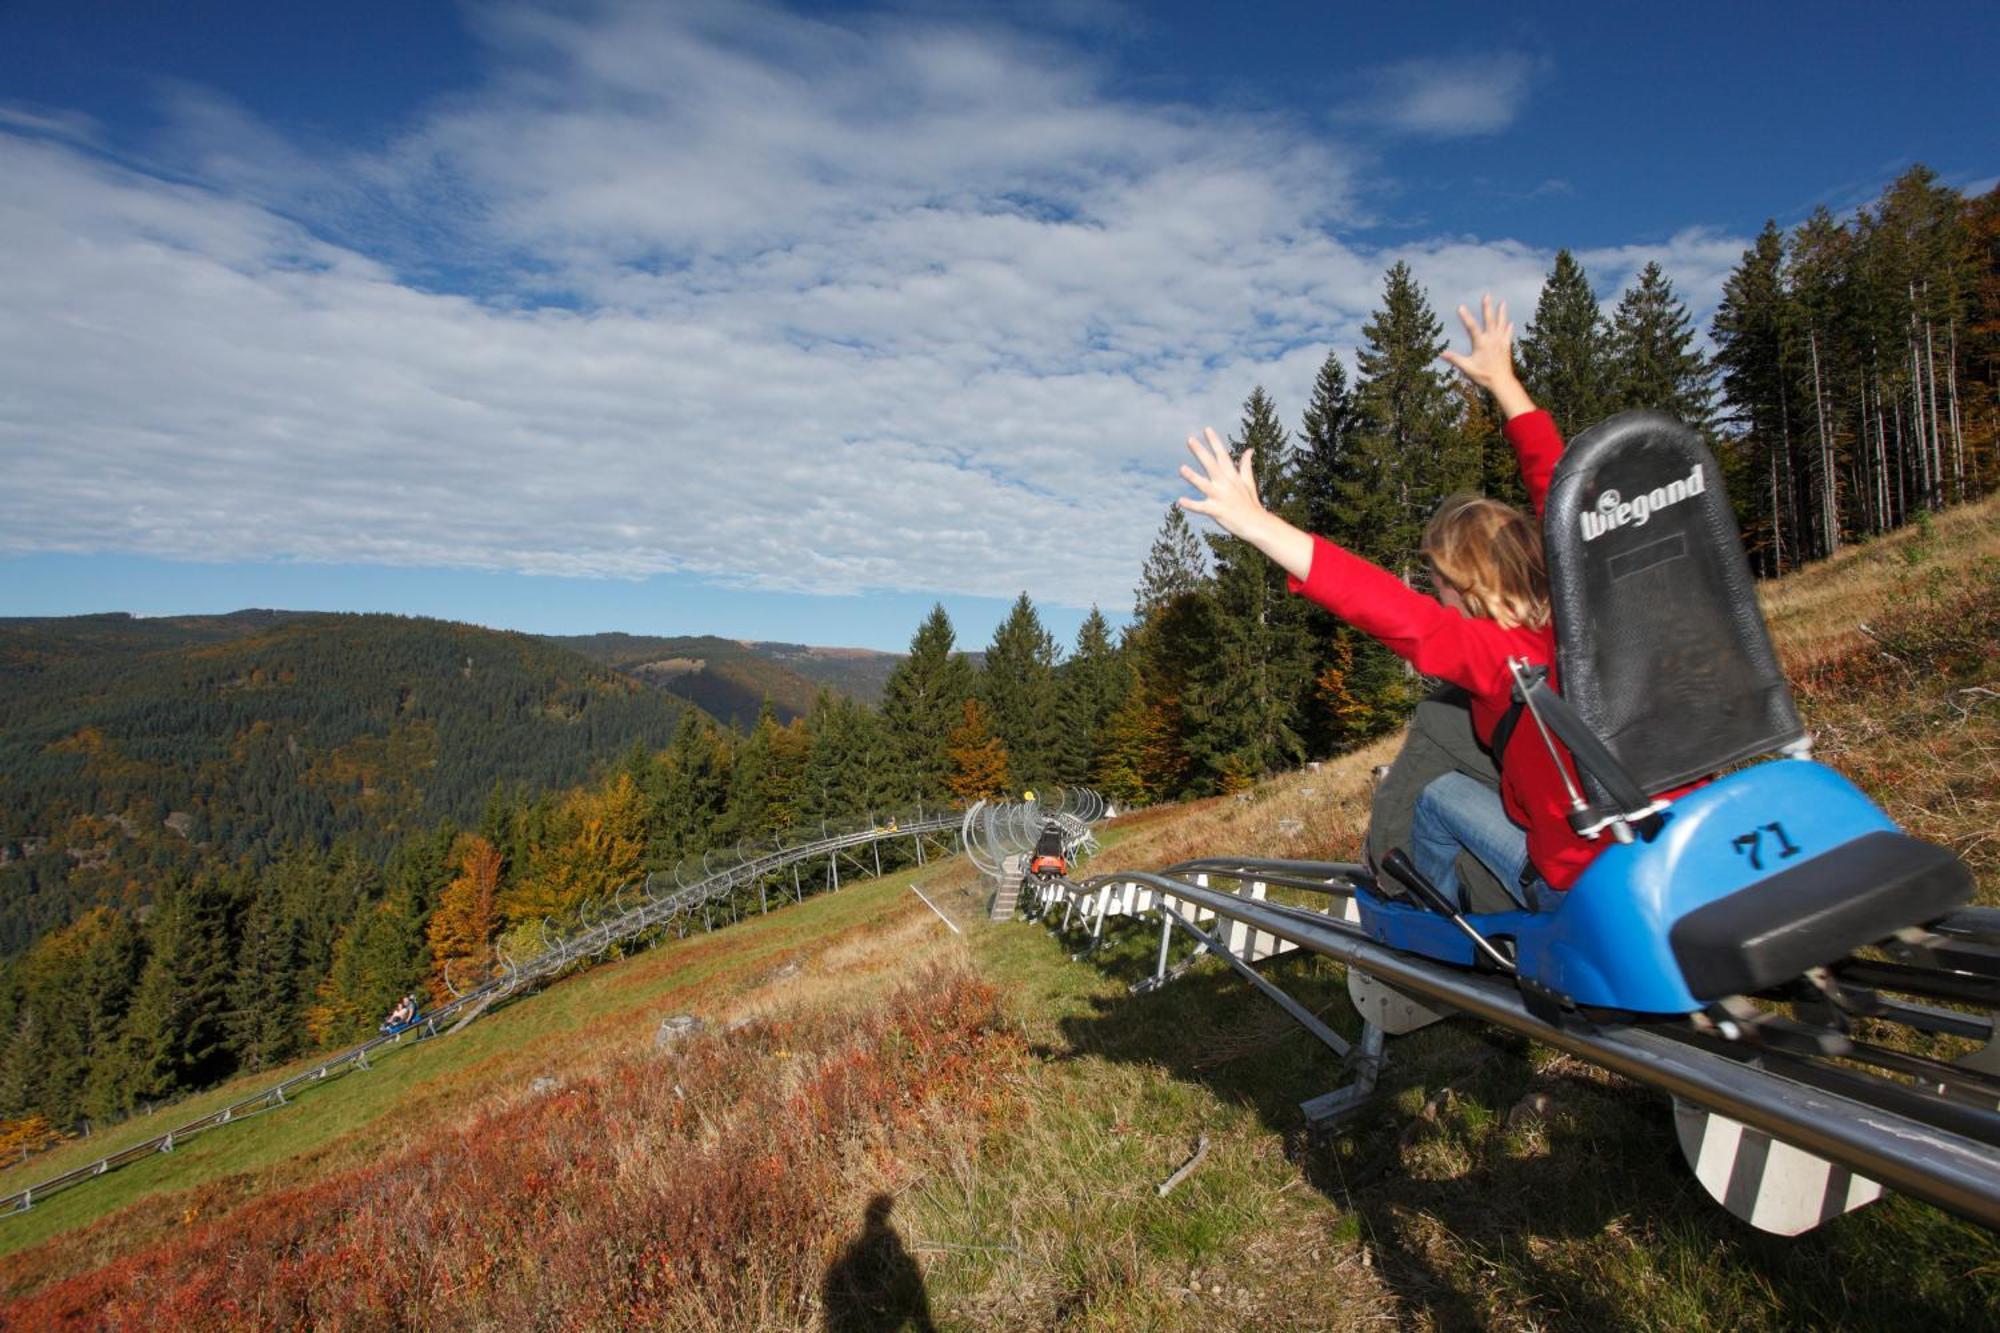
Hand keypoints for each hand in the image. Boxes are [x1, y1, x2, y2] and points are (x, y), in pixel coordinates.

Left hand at [1177, 427, 1266, 538]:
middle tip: (1190, 439)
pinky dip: (1192, 505)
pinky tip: (1180, 501)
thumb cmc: (1251, 504)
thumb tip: (1250, 449)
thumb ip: (1246, 466)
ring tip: (1181, 468)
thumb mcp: (1249, 482)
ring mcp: (1221, 497)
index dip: (1214, 442)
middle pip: (1211, 465)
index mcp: (1232, 476)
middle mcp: (1226, 484)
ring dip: (1193, 477)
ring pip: (1204, 485)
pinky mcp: (1217, 511)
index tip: (1206, 429)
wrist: (1257, 525)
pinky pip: (1202, 507)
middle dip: (1201, 452)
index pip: (1222, 455)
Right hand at [1440, 294, 1535, 418]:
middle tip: (1487, 295)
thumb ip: (1454, 359)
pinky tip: (1509, 323)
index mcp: (1481, 343)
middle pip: (1489, 319)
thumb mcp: (1467, 368)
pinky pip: (1508, 334)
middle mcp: (1492, 339)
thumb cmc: (1483, 376)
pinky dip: (1508, 328)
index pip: (1471, 327)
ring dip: (1501, 313)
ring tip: (1502, 302)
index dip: (1465, 317)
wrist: (1502, 382)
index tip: (1460, 307)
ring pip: (1501, 323)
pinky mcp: (1506, 347)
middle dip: (1487, 307)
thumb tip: (1441, 353)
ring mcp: (1501, 342)